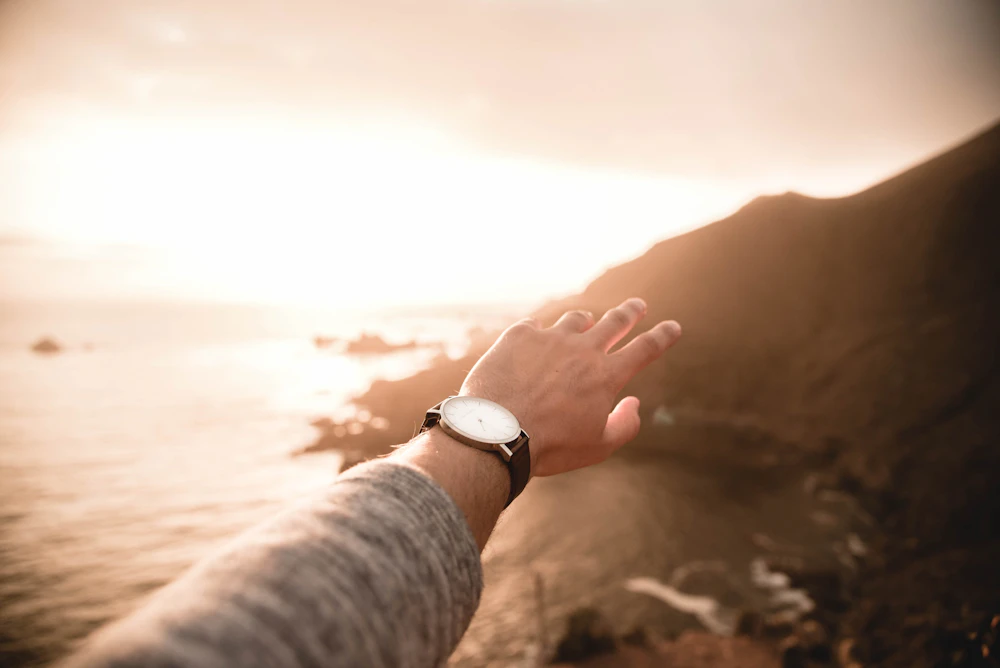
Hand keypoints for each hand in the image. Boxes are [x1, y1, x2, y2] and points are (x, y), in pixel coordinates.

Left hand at [459, 297, 680, 476]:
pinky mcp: (519, 335)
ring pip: (576, 319)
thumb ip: (625, 425)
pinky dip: (539, 333)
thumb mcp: (598, 447)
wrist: (498, 433)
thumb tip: (635, 403)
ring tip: (586, 323)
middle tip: (637, 305)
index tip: (672, 326)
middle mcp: (583, 349)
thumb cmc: (550, 446)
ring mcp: (550, 338)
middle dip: (630, 312)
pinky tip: (534, 339)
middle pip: (615, 322)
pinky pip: (534, 325)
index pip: (645, 349)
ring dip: (584, 322)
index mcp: (607, 375)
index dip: (662, 336)